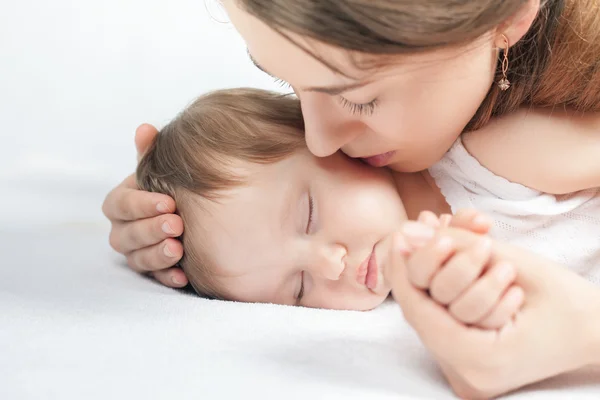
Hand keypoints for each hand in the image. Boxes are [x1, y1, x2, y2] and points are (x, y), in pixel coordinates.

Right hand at [102, 124, 186, 287]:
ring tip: (178, 249)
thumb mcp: (164, 171)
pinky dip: (168, 277)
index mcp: (123, 203)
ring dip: (157, 255)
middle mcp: (125, 230)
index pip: (119, 205)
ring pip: (137, 259)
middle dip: (150, 230)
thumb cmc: (174, 187)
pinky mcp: (157, 271)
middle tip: (176, 224)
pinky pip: (156, 278)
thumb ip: (151, 154)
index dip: (140, 205)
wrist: (201, 212)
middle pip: (125, 236)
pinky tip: (183, 275)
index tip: (168, 202)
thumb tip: (144, 128)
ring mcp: (139, 253)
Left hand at [389, 226, 599, 398]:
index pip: (420, 311)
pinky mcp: (471, 366)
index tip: (401, 234)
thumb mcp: (515, 262)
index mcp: (481, 360)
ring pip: (429, 319)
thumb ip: (459, 245)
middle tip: (416, 231)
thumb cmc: (570, 302)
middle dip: (417, 269)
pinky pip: (443, 326)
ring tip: (433, 242)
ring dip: (428, 280)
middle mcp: (469, 377)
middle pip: (421, 316)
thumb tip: (410, 231)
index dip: (405, 269)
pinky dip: (441, 295)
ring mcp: (469, 376)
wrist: (598, 334)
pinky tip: (444, 267)